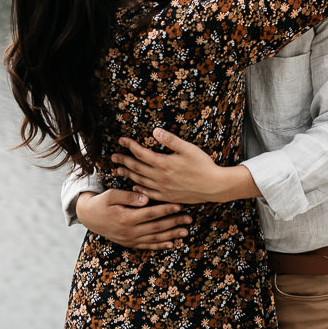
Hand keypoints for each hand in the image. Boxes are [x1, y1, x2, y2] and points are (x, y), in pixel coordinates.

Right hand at [76, 188, 190, 249]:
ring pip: (154, 238)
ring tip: (185, 231)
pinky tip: (171, 243)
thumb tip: (145, 198)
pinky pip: (147, 246)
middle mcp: (129, 231)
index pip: (150, 213)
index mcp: (126, 218)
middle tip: (189, 218)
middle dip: (174, 222)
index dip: (166, 209)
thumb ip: (128, 197)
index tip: (179, 205)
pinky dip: (160, 245)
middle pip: (156, 227)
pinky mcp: (129, 243)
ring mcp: (130, 239)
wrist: (89, 217)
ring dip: (171, 235)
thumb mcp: (111, 195)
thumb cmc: (101, 202)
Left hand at [116, 129, 259, 204]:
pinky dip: (139, 190)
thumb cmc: (203, 165)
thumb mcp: (188, 148)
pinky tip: (134, 187)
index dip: (130, 146)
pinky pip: (149, 194)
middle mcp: (160, 177)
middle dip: (124, 161)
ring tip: (118, 170)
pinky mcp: (168, 197)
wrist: (214, 186)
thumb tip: (155, 131)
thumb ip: (170, 140)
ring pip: (140, 181)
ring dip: (128, 175)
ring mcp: (163, 189)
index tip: (121, 140)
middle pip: (136, 168)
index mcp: (164, 163)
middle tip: (113, 156)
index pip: (141, 153)